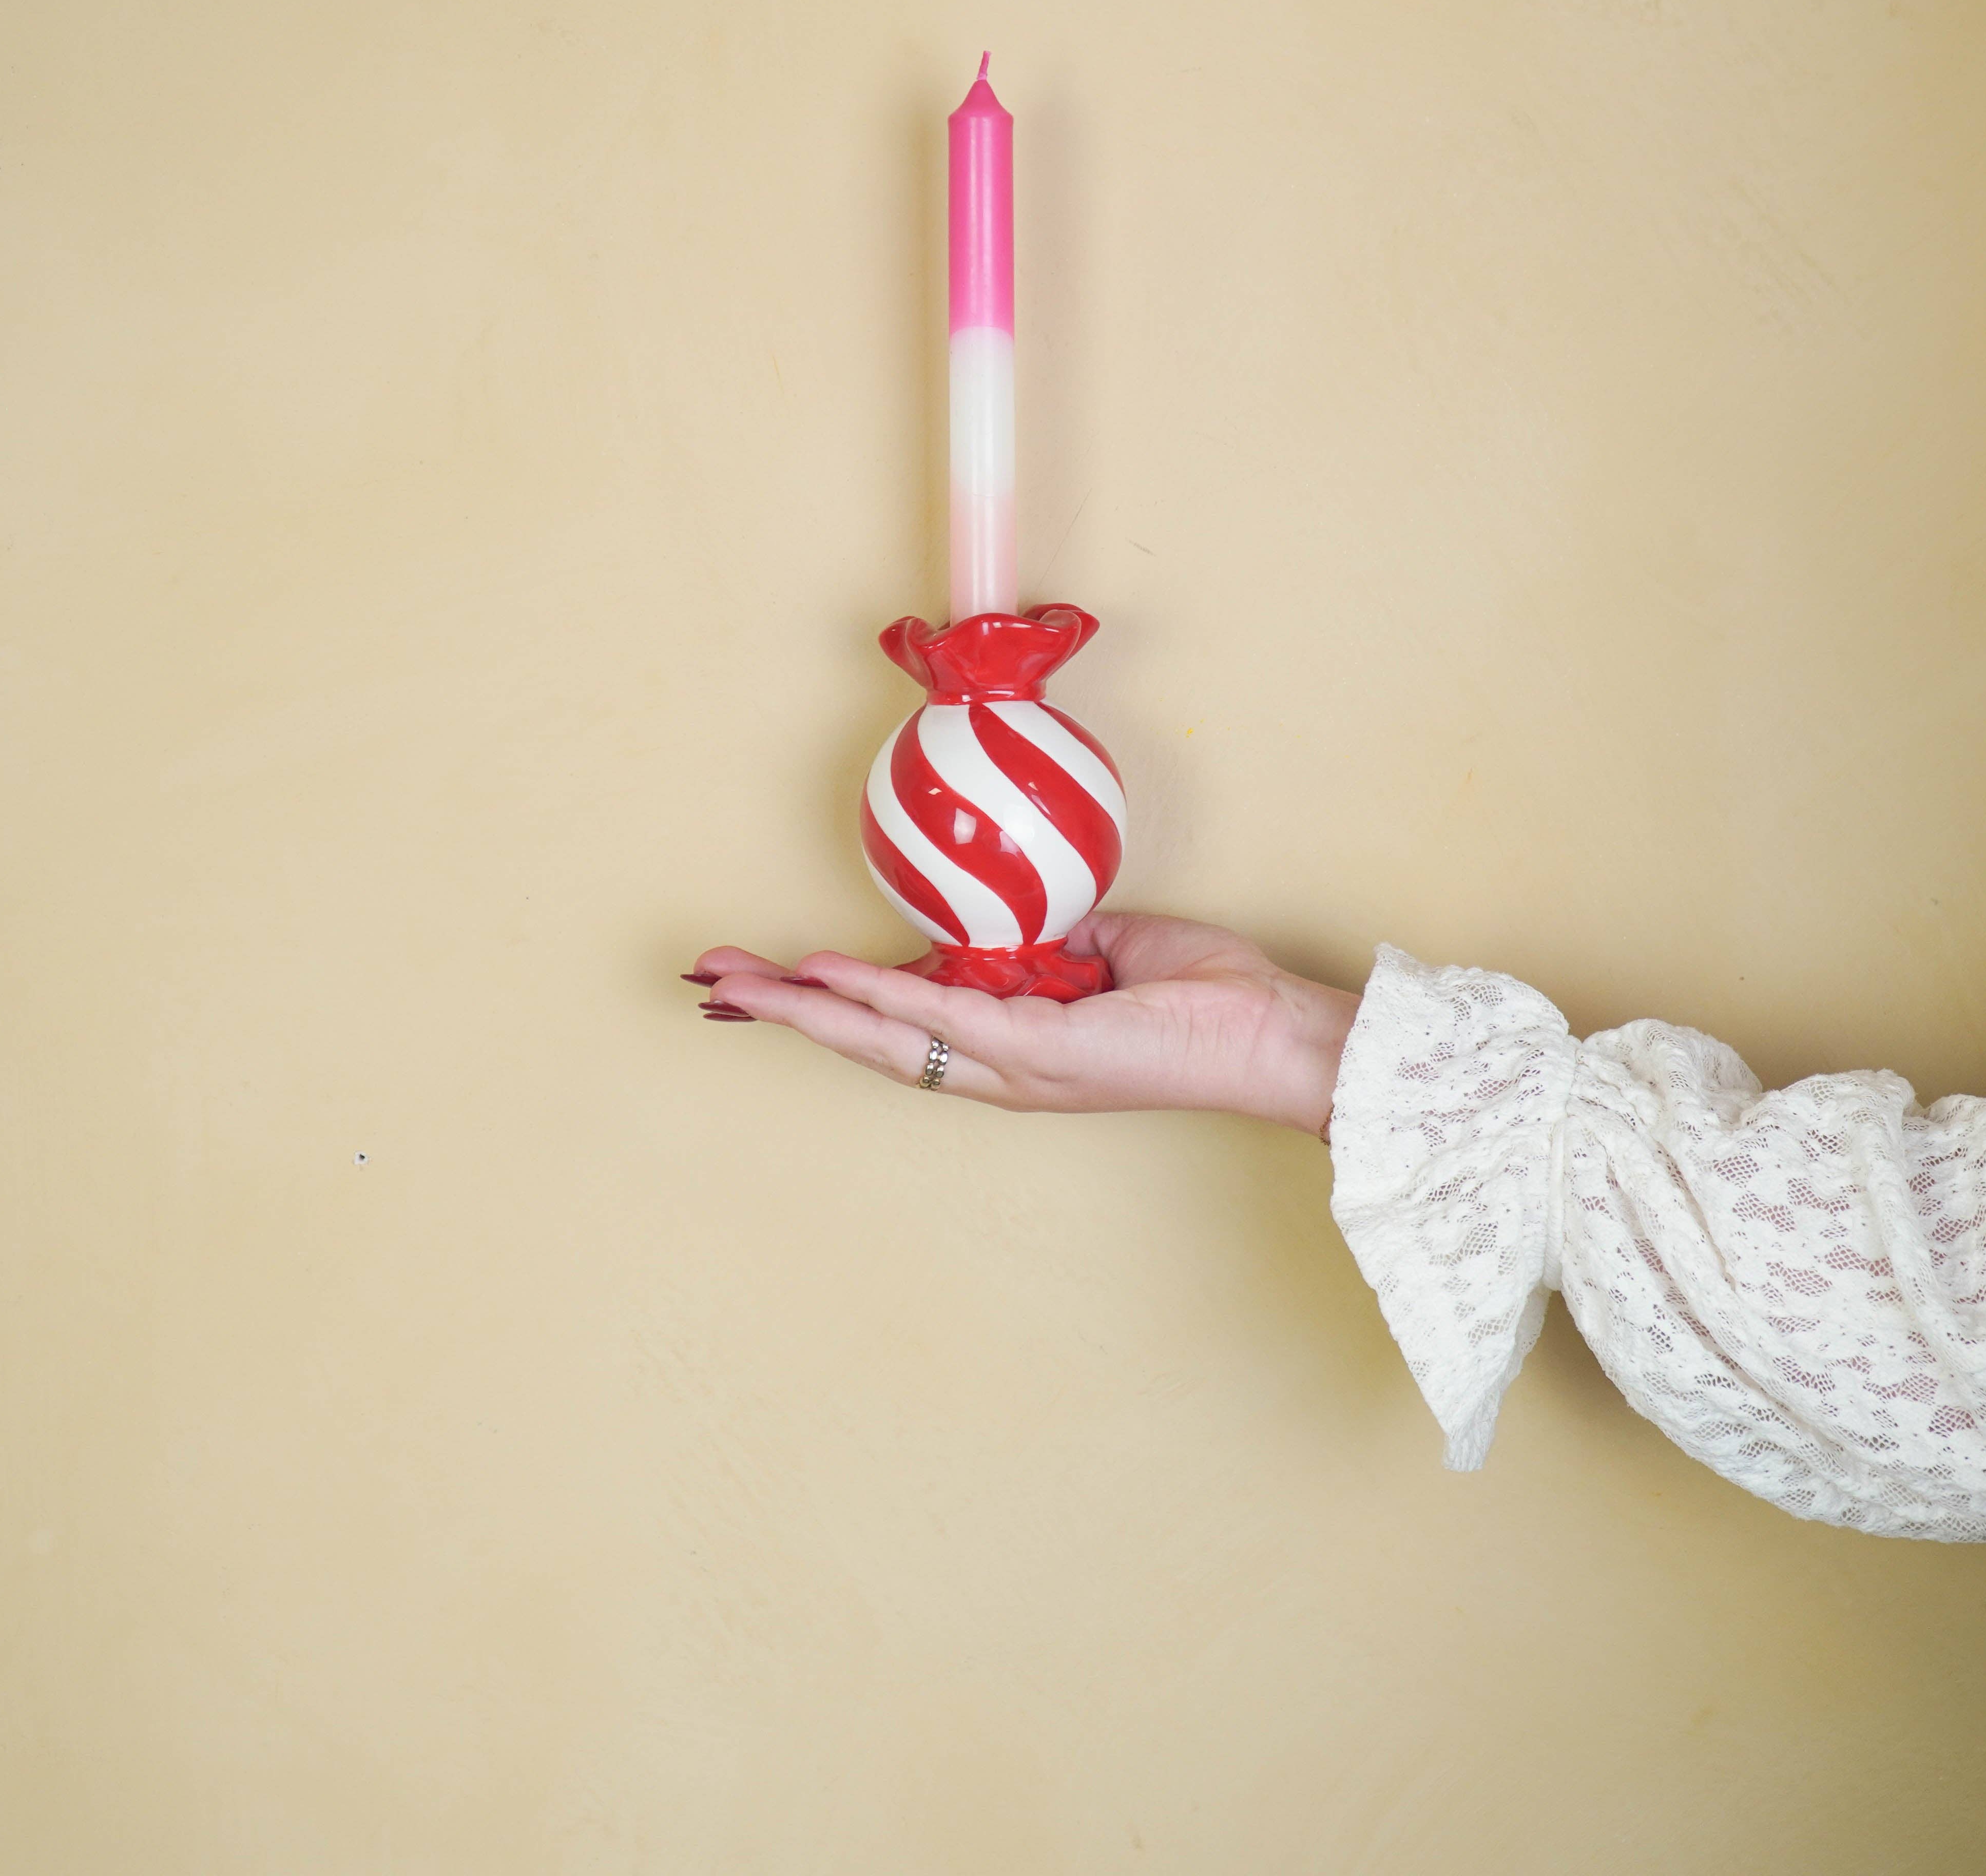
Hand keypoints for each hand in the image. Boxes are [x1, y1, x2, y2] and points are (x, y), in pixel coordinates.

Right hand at [688, 913, 1359, 1136]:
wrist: (1272, 1035)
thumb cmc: (1208, 995)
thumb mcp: (1113, 949)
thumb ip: (1050, 940)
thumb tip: (1012, 914)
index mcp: (1015, 1047)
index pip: (902, 1026)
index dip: (832, 1005)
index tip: (773, 979)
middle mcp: (1002, 1071)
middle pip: (870, 1043)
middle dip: (787, 1014)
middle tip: (713, 985)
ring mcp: (1017, 1069)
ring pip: (887, 1039)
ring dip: (807, 1008)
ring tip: (740, 984)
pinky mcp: (1043, 1054)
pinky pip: (944, 1018)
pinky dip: (880, 993)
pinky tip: (826, 976)